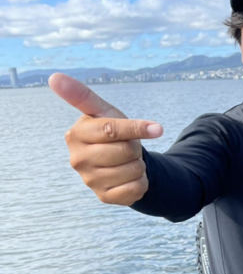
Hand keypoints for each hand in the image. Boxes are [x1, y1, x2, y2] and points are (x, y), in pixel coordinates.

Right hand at [49, 73, 163, 205]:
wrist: (121, 161)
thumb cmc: (111, 131)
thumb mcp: (104, 111)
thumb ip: (82, 95)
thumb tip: (54, 77)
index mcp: (76, 135)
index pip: (112, 130)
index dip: (137, 129)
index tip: (157, 128)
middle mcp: (77, 159)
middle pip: (126, 151)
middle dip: (135, 147)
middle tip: (126, 146)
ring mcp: (89, 180)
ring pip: (134, 170)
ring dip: (139, 165)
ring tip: (126, 161)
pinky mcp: (104, 196)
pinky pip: (136, 188)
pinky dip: (141, 182)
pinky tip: (129, 177)